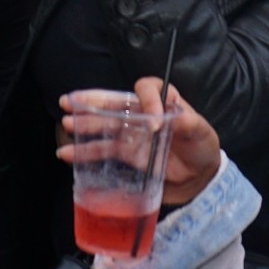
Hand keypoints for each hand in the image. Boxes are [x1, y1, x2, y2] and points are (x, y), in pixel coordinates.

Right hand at [56, 79, 220, 208]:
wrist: (199, 179)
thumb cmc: (202, 148)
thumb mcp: (202, 133)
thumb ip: (189, 123)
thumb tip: (173, 117)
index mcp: (162, 101)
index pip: (147, 89)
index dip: (148, 99)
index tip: (154, 123)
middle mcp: (142, 114)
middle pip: (114, 103)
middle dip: (92, 101)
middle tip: (70, 101)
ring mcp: (131, 134)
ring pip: (104, 125)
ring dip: (83, 124)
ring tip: (66, 124)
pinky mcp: (126, 155)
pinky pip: (102, 151)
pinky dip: (84, 152)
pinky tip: (67, 153)